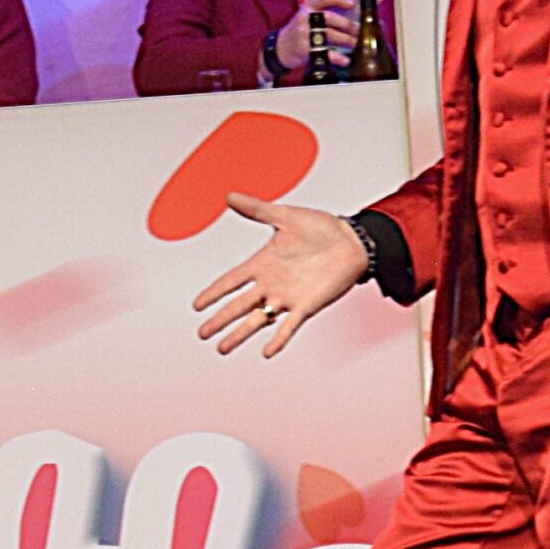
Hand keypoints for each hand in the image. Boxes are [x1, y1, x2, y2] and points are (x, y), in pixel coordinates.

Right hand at [193, 195, 367, 357]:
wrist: (352, 241)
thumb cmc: (321, 227)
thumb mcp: (285, 216)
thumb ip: (256, 210)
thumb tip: (229, 196)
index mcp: (263, 263)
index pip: (231, 281)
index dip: (214, 292)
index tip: (197, 305)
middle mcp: (271, 284)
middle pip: (239, 305)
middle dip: (220, 319)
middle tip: (202, 334)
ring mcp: (288, 297)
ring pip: (258, 319)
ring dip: (240, 334)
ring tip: (222, 348)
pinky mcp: (307, 305)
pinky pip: (289, 325)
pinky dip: (278, 338)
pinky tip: (266, 352)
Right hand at [273, 0, 357, 75]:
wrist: (279, 48)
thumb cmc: (298, 31)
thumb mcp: (305, 16)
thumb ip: (322, 13)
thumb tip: (349, 16)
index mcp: (307, 8)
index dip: (339, 0)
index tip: (353, 4)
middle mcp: (305, 18)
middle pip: (329, 18)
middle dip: (346, 24)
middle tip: (357, 30)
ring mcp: (304, 34)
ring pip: (329, 35)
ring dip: (345, 40)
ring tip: (353, 43)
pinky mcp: (304, 49)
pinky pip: (324, 52)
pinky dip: (337, 57)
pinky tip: (345, 60)